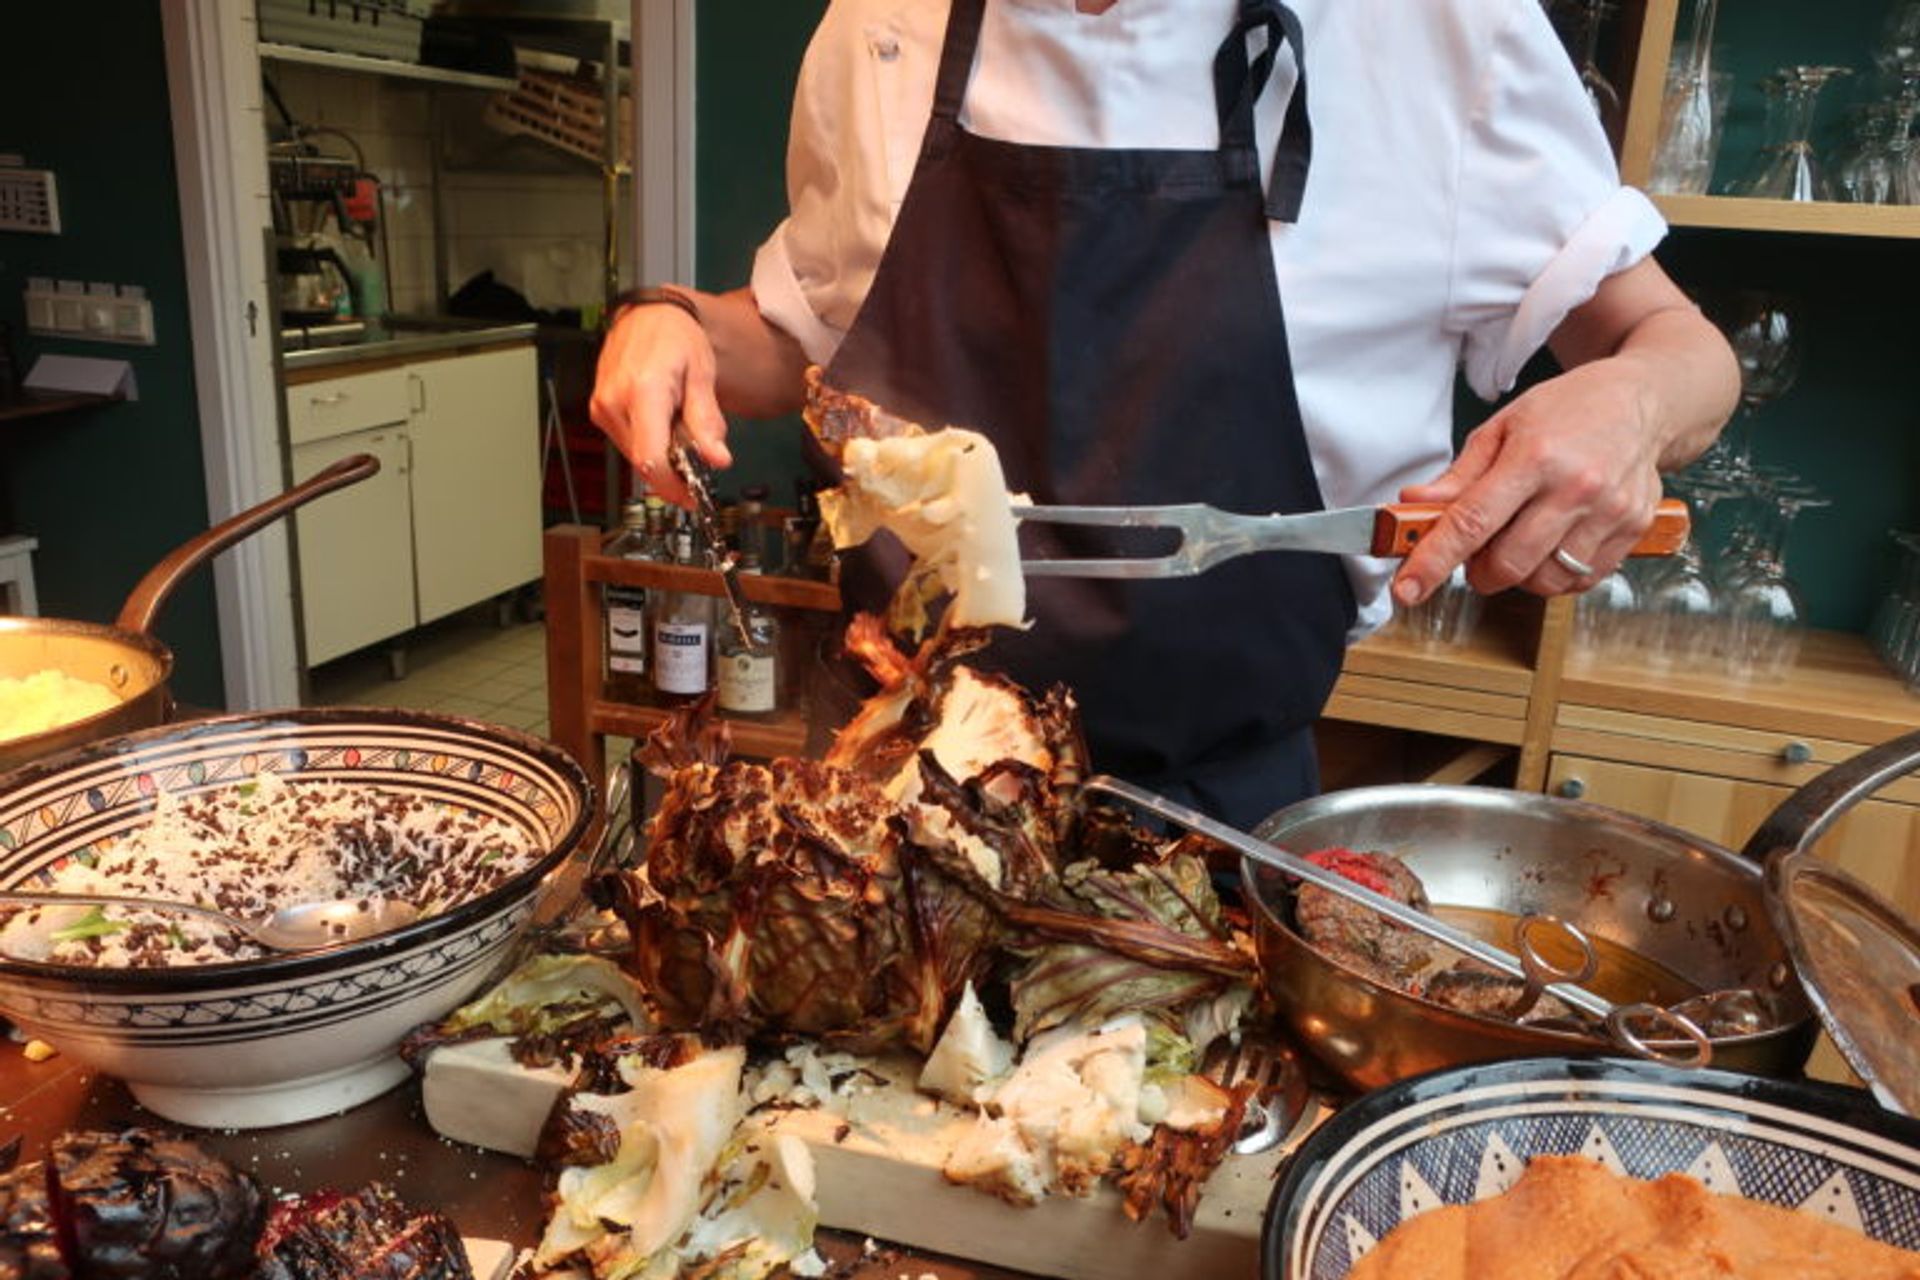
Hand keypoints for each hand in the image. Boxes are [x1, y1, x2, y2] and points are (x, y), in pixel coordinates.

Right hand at [588, 296, 731, 506]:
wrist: (646, 313)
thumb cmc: (675, 336)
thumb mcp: (702, 375)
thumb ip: (707, 421)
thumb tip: (717, 459)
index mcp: (642, 392)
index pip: (651, 459)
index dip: (672, 486)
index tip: (692, 496)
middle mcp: (614, 402)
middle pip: (644, 461)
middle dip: (674, 467)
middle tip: (698, 449)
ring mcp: (602, 407)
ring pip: (635, 455)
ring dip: (662, 453)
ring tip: (679, 422)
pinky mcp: (600, 410)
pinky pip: (628, 441)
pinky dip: (649, 441)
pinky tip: (662, 420)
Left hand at [1391, 357, 1665, 605]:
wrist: (1642, 399)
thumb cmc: (1569, 409)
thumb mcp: (1503, 428)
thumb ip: (1459, 476)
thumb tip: (1414, 504)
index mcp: (1534, 457)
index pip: (1471, 523)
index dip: (1433, 562)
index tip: (1407, 590)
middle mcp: (1575, 487)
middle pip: (1508, 564)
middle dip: (1480, 571)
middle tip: (1480, 551)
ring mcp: (1609, 511)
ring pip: (1546, 581)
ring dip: (1520, 576)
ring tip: (1521, 542)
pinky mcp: (1634, 529)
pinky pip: (1582, 579)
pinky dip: (1558, 575)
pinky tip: (1554, 545)